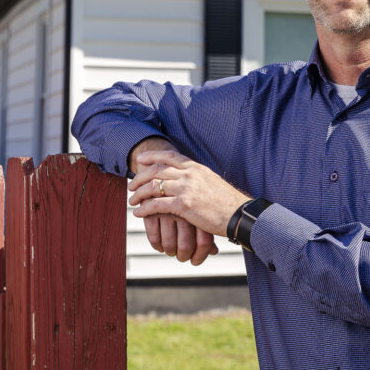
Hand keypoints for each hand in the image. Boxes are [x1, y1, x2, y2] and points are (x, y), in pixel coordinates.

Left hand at [129, 150, 250, 237]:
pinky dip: (145, 208)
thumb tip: (185, 178)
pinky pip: (157, 204)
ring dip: (139, 194)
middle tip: (131, 186)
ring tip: (132, 201)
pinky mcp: (184, 205)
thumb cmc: (226, 201)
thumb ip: (196, 177)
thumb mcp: (211, 181)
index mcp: (196, 167)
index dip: (152, 156)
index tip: (141, 160)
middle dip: (139, 178)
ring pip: (153, 186)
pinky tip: (139, 213)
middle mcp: (189, 175)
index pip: (169, 155)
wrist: (238, 214)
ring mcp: (186, 189)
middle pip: (156, 170)